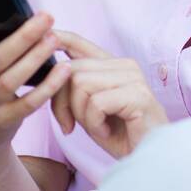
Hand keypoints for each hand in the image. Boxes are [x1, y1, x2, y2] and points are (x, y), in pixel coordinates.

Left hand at [51, 30, 168, 159]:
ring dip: (80, 114)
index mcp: (113, 66)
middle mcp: (125, 66)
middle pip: (71, 70)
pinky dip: (94, 123)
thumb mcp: (89, 109)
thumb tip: (50, 73)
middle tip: (71, 125)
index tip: (44, 34)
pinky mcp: (138, 95)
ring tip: (97, 127)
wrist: (147, 156)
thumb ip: (74, 89)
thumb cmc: (118, 134)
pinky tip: (107, 132)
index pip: (80, 44)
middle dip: (60, 102)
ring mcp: (134, 78)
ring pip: (80, 84)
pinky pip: (96, 103)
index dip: (60, 38)